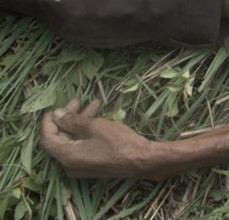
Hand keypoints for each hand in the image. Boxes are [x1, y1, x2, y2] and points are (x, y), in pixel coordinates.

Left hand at [40, 98, 159, 178]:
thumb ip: (73, 120)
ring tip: (95, 103)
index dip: (49, 122)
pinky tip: (99, 117)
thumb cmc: (119, 142)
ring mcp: (80, 166)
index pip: (48, 138)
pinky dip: (87, 132)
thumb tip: (57, 114)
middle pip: (61, 138)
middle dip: (68, 117)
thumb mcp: (96, 127)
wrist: (142, 160)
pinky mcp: (91, 164)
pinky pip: (82, 146)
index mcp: (67, 156)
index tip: (54, 106)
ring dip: (81, 122)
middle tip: (78, 100)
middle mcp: (69, 164)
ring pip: (73, 140)